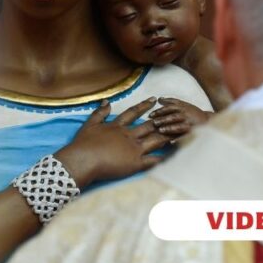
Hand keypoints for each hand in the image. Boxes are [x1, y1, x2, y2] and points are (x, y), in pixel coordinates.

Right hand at [55, 97, 170, 185]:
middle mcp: (129, 135)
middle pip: (150, 126)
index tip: (154, 99)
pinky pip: (153, 161)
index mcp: (118, 126)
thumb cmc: (83, 143)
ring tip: (180, 133)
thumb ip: (100, 113)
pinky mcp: (135, 163)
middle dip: (163, 120)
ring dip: (168, 137)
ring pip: (155, 141)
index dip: (144, 106)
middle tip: (175, 115)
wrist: (83, 159)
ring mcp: (134, 149)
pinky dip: (164, 158)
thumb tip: (107, 101)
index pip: (133, 113)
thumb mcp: (90, 124)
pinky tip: (175, 157)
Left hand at [149, 97, 210, 136]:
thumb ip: (171, 101)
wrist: (208, 121)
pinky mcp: (193, 133)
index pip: (169, 108)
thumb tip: (159, 99)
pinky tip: (171, 142)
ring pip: (179, 126)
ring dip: (170, 128)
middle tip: (154, 122)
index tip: (150, 115)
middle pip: (173, 116)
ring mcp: (190, 124)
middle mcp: (186, 115)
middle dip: (163, 119)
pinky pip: (186, 137)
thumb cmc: (192, 112)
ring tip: (161, 130)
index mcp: (182, 107)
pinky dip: (179, 139)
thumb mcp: (183, 104)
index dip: (160, 111)